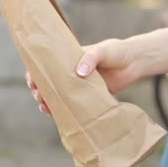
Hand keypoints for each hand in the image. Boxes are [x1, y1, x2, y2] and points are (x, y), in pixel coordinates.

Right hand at [26, 38, 141, 115]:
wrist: (135, 62)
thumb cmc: (116, 51)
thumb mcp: (103, 50)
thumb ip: (91, 58)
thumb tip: (79, 73)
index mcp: (69, 60)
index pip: (47, 66)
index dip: (36, 74)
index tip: (32, 81)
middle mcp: (71, 74)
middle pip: (49, 84)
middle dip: (39, 91)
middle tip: (38, 95)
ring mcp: (79, 88)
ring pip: (58, 97)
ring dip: (49, 103)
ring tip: (44, 107)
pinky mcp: (89, 99)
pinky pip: (74, 107)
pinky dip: (65, 113)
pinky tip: (57, 116)